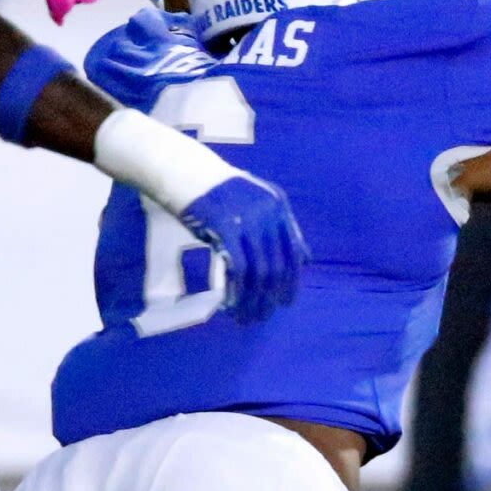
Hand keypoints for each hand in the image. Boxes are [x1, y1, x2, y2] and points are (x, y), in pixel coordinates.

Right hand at [176, 172, 307, 323]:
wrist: (185, 174)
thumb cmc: (220, 193)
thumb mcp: (259, 204)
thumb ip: (283, 229)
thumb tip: (306, 259)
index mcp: (279, 208)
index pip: (293, 253)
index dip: (291, 282)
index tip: (284, 302)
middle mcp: (268, 214)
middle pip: (277, 266)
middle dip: (271, 296)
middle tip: (262, 316)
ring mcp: (248, 221)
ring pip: (259, 272)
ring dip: (253, 299)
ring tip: (247, 316)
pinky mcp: (225, 228)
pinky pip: (238, 267)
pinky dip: (237, 290)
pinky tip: (231, 304)